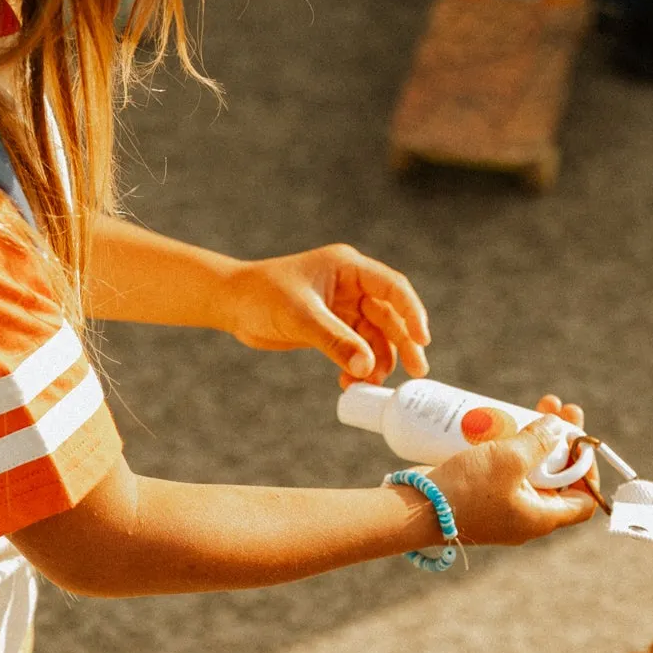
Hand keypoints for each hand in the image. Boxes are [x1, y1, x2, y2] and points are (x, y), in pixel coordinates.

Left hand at [223, 244, 430, 384]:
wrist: (230, 304)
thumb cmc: (261, 296)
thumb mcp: (300, 317)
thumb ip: (335, 341)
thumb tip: (367, 368)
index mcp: (348, 268)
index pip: (392, 288)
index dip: (411, 312)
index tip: (422, 340)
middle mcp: (350, 285)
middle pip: (388, 315)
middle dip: (402, 342)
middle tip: (416, 370)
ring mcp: (341, 307)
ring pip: (372, 335)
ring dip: (377, 359)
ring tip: (372, 384)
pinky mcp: (329, 327)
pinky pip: (353, 347)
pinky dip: (356, 365)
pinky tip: (351, 382)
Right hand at [428, 409, 596, 545]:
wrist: (414, 509)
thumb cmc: (465, 491)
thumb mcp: (510, 460)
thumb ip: (539, 441)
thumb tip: (557, 426)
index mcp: (541, 517)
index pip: (584, 501)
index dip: (587, 471)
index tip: (577, 442)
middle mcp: (524, 516)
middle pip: (556, 478)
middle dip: (559, 442)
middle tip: (557, 409)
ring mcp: (500, 507)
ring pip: (528, 471)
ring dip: (534, 440)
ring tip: (532, 408)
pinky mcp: (478, 497)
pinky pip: (503, 472)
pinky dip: (507, 449)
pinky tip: (502, 425)